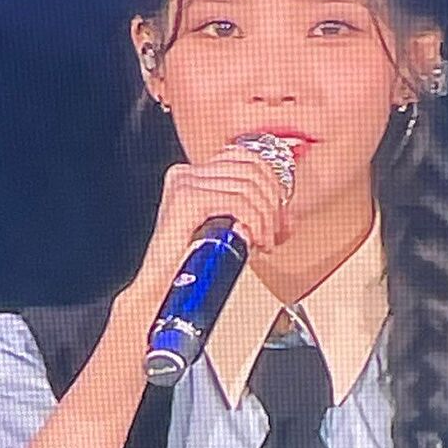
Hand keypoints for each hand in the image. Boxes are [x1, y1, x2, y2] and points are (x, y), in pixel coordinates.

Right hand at [129, 146, 289, 303]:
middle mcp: (186, 173)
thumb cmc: (189, 268)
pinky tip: (254, 242)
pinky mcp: (187, 199)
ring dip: (266, 217)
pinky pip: (237, 202)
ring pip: (248, 186)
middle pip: (251, 168)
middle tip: (274, 232)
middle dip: (274, 202)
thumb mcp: (227, 233)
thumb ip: (253, 217)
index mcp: (193, 175)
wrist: (160, 291)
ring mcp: (185, 183)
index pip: (245, 157)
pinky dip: (255, 222)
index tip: (279, 214)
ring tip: (264, 242)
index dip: (272, 182)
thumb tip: (287, 216)